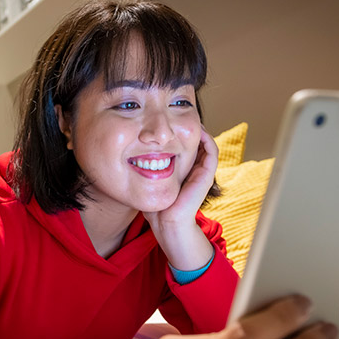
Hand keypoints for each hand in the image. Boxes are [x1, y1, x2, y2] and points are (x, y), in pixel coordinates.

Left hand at [144, 128, 218, 269]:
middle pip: (195, 141)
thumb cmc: (156, 208)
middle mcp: (194, 169)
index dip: (178, 132)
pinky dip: (207, 139)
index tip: (167, 121)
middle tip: (179, 114)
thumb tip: (127, 155)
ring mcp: (201, 172)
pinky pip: (211, 152)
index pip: (185, 145)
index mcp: (182, 170)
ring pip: (206, 143)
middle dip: (188, 126)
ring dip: (199, 129)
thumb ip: (143, 171)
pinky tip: (198, 130)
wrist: (167, 225)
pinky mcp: (206, 176)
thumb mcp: (147, 182)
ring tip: (190, 117)